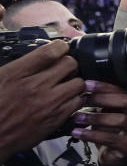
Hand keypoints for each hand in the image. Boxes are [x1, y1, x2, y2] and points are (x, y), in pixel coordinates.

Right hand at [0, 41, 84, 161]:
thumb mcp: (0, 79)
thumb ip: (21, 67)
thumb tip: (40, 58)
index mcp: (17, 73)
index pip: (50, 51)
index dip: (60, 47)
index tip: (61, 49)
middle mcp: (35, 86)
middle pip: (69, 64)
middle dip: (69, 64)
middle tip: (64, 69)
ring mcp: (48, 103)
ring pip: (79, 83)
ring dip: (74, 82)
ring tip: (66, 85)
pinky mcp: (56, 118)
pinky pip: (78, 102)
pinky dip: (75, 99)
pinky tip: (66, 100)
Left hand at [71, 81, 126, 165]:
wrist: (117, 157)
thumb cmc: (112, 132)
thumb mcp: (110, 113)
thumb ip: (104, 101)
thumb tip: (84, 85)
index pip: (123, 90)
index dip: (104, 87)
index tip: (86, 84)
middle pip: (126, 102)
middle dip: (102, 99)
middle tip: (82, 100)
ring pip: (120, 120)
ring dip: (96, 118)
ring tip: (78, 118)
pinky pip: (111, 139)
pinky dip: (92, 135)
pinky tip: (78, 133)